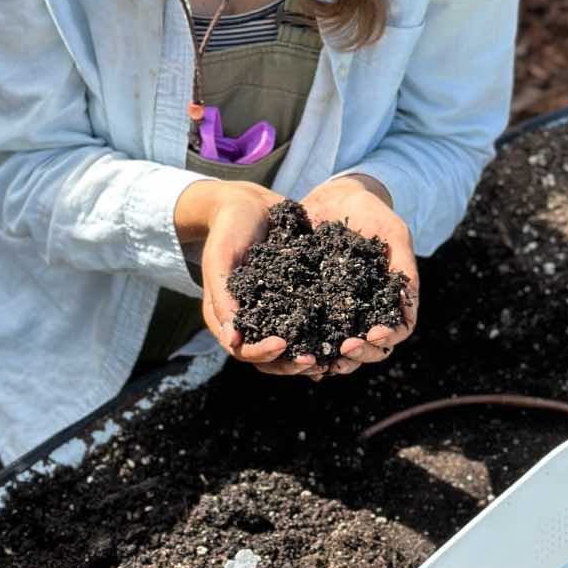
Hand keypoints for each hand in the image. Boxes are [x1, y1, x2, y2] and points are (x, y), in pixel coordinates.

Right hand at [172, 179, 321, 377]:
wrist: (250, 204)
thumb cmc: (228, 229)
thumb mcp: (220, 259)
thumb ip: (222, 297)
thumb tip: (232, 340)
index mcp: (227, 318)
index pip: (243, 350)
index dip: (262, 353)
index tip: (283, 344)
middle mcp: (252, 322)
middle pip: (271, 359)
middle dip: (291, 363)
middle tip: (315, 360)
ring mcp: (275, 313)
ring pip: (294, 347)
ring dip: (311, 355)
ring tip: (333, 354)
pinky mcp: (297, 300)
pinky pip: (310, 323)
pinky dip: (325, 332)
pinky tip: (346, 333)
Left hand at [299, 172, 418, 377]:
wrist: (336, 196)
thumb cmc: (372, 213)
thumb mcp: (393, 234)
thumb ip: (403, 267)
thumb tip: (408, 307)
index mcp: (391, 298)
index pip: (399, 329)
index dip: (389, 337)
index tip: (374, 333)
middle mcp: (367, 310)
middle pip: (372, 349)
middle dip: (361, 354)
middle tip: (345, 348)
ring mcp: (340, 311)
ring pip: (343, 350)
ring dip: (335, 361)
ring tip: (321, 360)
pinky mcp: (313, 305)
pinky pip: (312, 335)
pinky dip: (308, 349)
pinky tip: (297, 354)